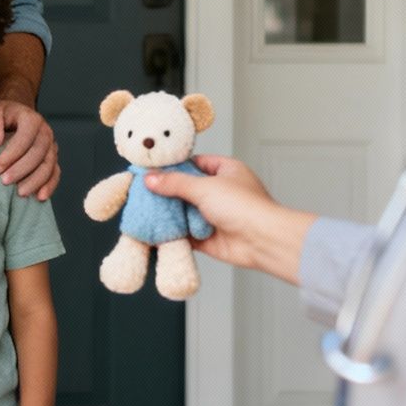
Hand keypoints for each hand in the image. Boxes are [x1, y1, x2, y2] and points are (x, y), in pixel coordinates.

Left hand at [0, 101, 58, 199]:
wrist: (14, 119)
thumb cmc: (2, 118)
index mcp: (31, 119)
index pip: (26, 136)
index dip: (13, 153)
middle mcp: (45, 132)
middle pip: (39, 153)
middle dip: (22, 169)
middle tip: (4, 181)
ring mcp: (51, 146)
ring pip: (49, 165)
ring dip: (35, 180)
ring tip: (20, 192)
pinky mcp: (53, 159)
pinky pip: (55, 173)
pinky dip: (49, 186)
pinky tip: (39, 197)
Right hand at [143, 155, 310, 283]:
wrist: (263, 241)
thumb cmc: (244, 207)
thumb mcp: (204, 187)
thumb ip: (175, 183)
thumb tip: (151, 179)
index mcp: (227, 171)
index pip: (196, 164)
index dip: (175, 166)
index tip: (152, 170)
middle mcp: (222, 193)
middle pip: (187, 189)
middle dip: (167, 192)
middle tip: (143, 192)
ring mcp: (216, 216)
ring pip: (185, 212)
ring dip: (168, 214)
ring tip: (143, 211)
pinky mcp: (209, 238)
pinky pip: (186, 235)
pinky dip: (173, 234)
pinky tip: (154, 231)